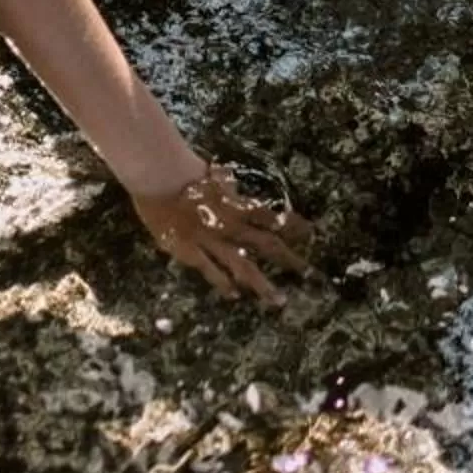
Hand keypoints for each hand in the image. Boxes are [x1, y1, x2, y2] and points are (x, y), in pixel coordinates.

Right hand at [130, 164, 315, 302]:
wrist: (162, 177)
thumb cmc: (185, 171)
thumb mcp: (212, 175)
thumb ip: (225, 184)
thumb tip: (231, 183)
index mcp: (238, 205)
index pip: (272, 217)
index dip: (292, 225)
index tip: (310, 233)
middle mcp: (231, 225)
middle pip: (266, 244)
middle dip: (288, 258)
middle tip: (307, 272)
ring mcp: (212, 240)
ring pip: (243, 266)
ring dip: (262, 284)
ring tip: (278, 300)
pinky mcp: (191, 250)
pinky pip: (211, 270)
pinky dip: (223, 283)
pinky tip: (234, 295)